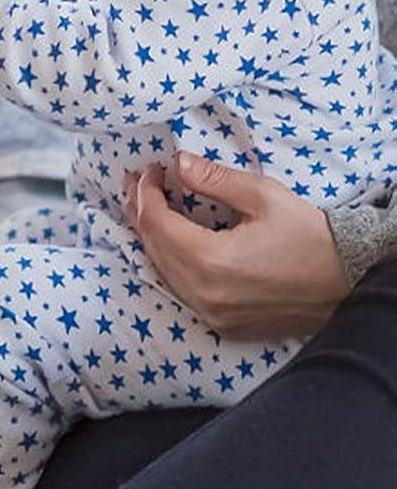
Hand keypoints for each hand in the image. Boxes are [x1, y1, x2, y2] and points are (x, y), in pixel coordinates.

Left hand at [123, 153, 349, 339]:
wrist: (350, 283)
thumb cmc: (311, 237)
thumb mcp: (264, 196)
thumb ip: (214, 180)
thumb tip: (178, 163)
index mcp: (211, 261)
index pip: (156, 222)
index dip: (146, 191)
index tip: (151, 170)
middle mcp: (205, 293)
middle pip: (153, 246)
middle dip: (141, 210)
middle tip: (137, 183)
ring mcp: (213, 314)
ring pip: (163, 270)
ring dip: (151, 236)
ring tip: (145, 206)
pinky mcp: (223, 325)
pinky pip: (181, 290)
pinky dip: (169, 261)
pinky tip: (168, 240)